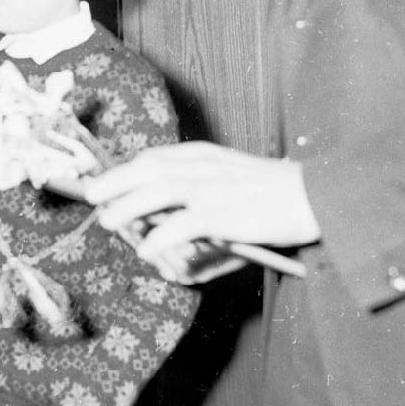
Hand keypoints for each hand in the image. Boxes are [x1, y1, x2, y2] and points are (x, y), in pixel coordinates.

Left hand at [84, 142, 319, 273]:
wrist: (314, 195)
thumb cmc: (270, 194)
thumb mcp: (227, 183)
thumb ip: (195, 200)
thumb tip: (163, 231)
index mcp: (202, 155)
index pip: (153, 157)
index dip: (124, 169)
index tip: (101, 181)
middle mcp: (201, 166)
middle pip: (147, 168)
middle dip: (114, 181)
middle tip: (90, 195)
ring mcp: (211, 188)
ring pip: (157, 190)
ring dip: (127, 205)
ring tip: (107, 221)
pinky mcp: (223, 213)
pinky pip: (182, 224)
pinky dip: (160, 236)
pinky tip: (146, 249)